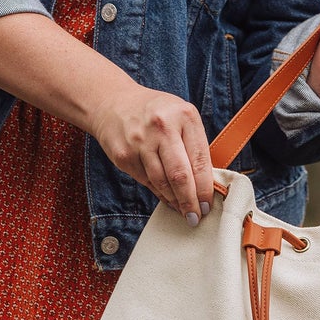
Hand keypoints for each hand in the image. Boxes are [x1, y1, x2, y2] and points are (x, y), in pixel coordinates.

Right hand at [88, 82, 215, 222]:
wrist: (112, 103)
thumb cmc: (154, 112)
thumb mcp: (180, 117)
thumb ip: (193, 145)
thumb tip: (204, 185)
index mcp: (184, 116)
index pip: (200, 160)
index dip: (205, 188)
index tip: (207, 204)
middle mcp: (162, 127)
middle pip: (180, 175)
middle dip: (189, 201)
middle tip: (195, 216)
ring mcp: (140, 141)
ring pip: (161, 182)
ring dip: (174, 201)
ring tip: (182, 210)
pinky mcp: (124, 155)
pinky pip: (145, 181)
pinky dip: (158, 193)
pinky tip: (165, 197)